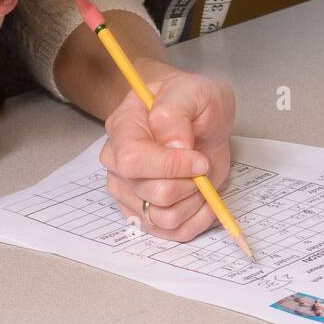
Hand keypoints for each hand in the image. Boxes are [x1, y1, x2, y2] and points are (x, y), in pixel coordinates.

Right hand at [100, 61, 234, 241]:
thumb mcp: (192, 91)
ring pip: (162, 218)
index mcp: (123, 128)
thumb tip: (174, 146)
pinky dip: (197, 219)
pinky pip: (173, 233)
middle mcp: (118, 163)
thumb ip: (176, 112)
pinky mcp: (147, 213)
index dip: (170, 166)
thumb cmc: (191, 102)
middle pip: (150, 193)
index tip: (199, 159)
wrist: (198, 117)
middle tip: (202, 163)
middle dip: (188, 183)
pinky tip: (205, 197)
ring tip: (202, 178)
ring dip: (194, 201)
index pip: (132, 160)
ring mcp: (129, 191)